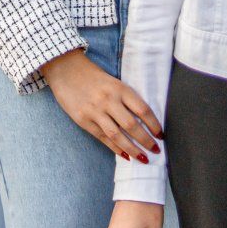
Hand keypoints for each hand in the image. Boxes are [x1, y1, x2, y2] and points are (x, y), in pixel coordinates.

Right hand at [42, 50, 161, 160]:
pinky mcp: (83, 120)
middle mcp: (109, 100)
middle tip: (156, 151)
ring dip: (132, 149)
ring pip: (117, 135)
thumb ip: (126, 98)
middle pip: (132, 125)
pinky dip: (115, 148)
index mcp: (120, 88)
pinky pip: (102, 138)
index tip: (160, 135)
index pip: (142, 110)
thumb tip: (143, 121)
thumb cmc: (93, 76)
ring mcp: (95, 111)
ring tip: (143, 158)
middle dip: (146, 141)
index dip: (154, 124)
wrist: (66, 69)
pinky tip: (125, 155)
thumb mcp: (113, 82)